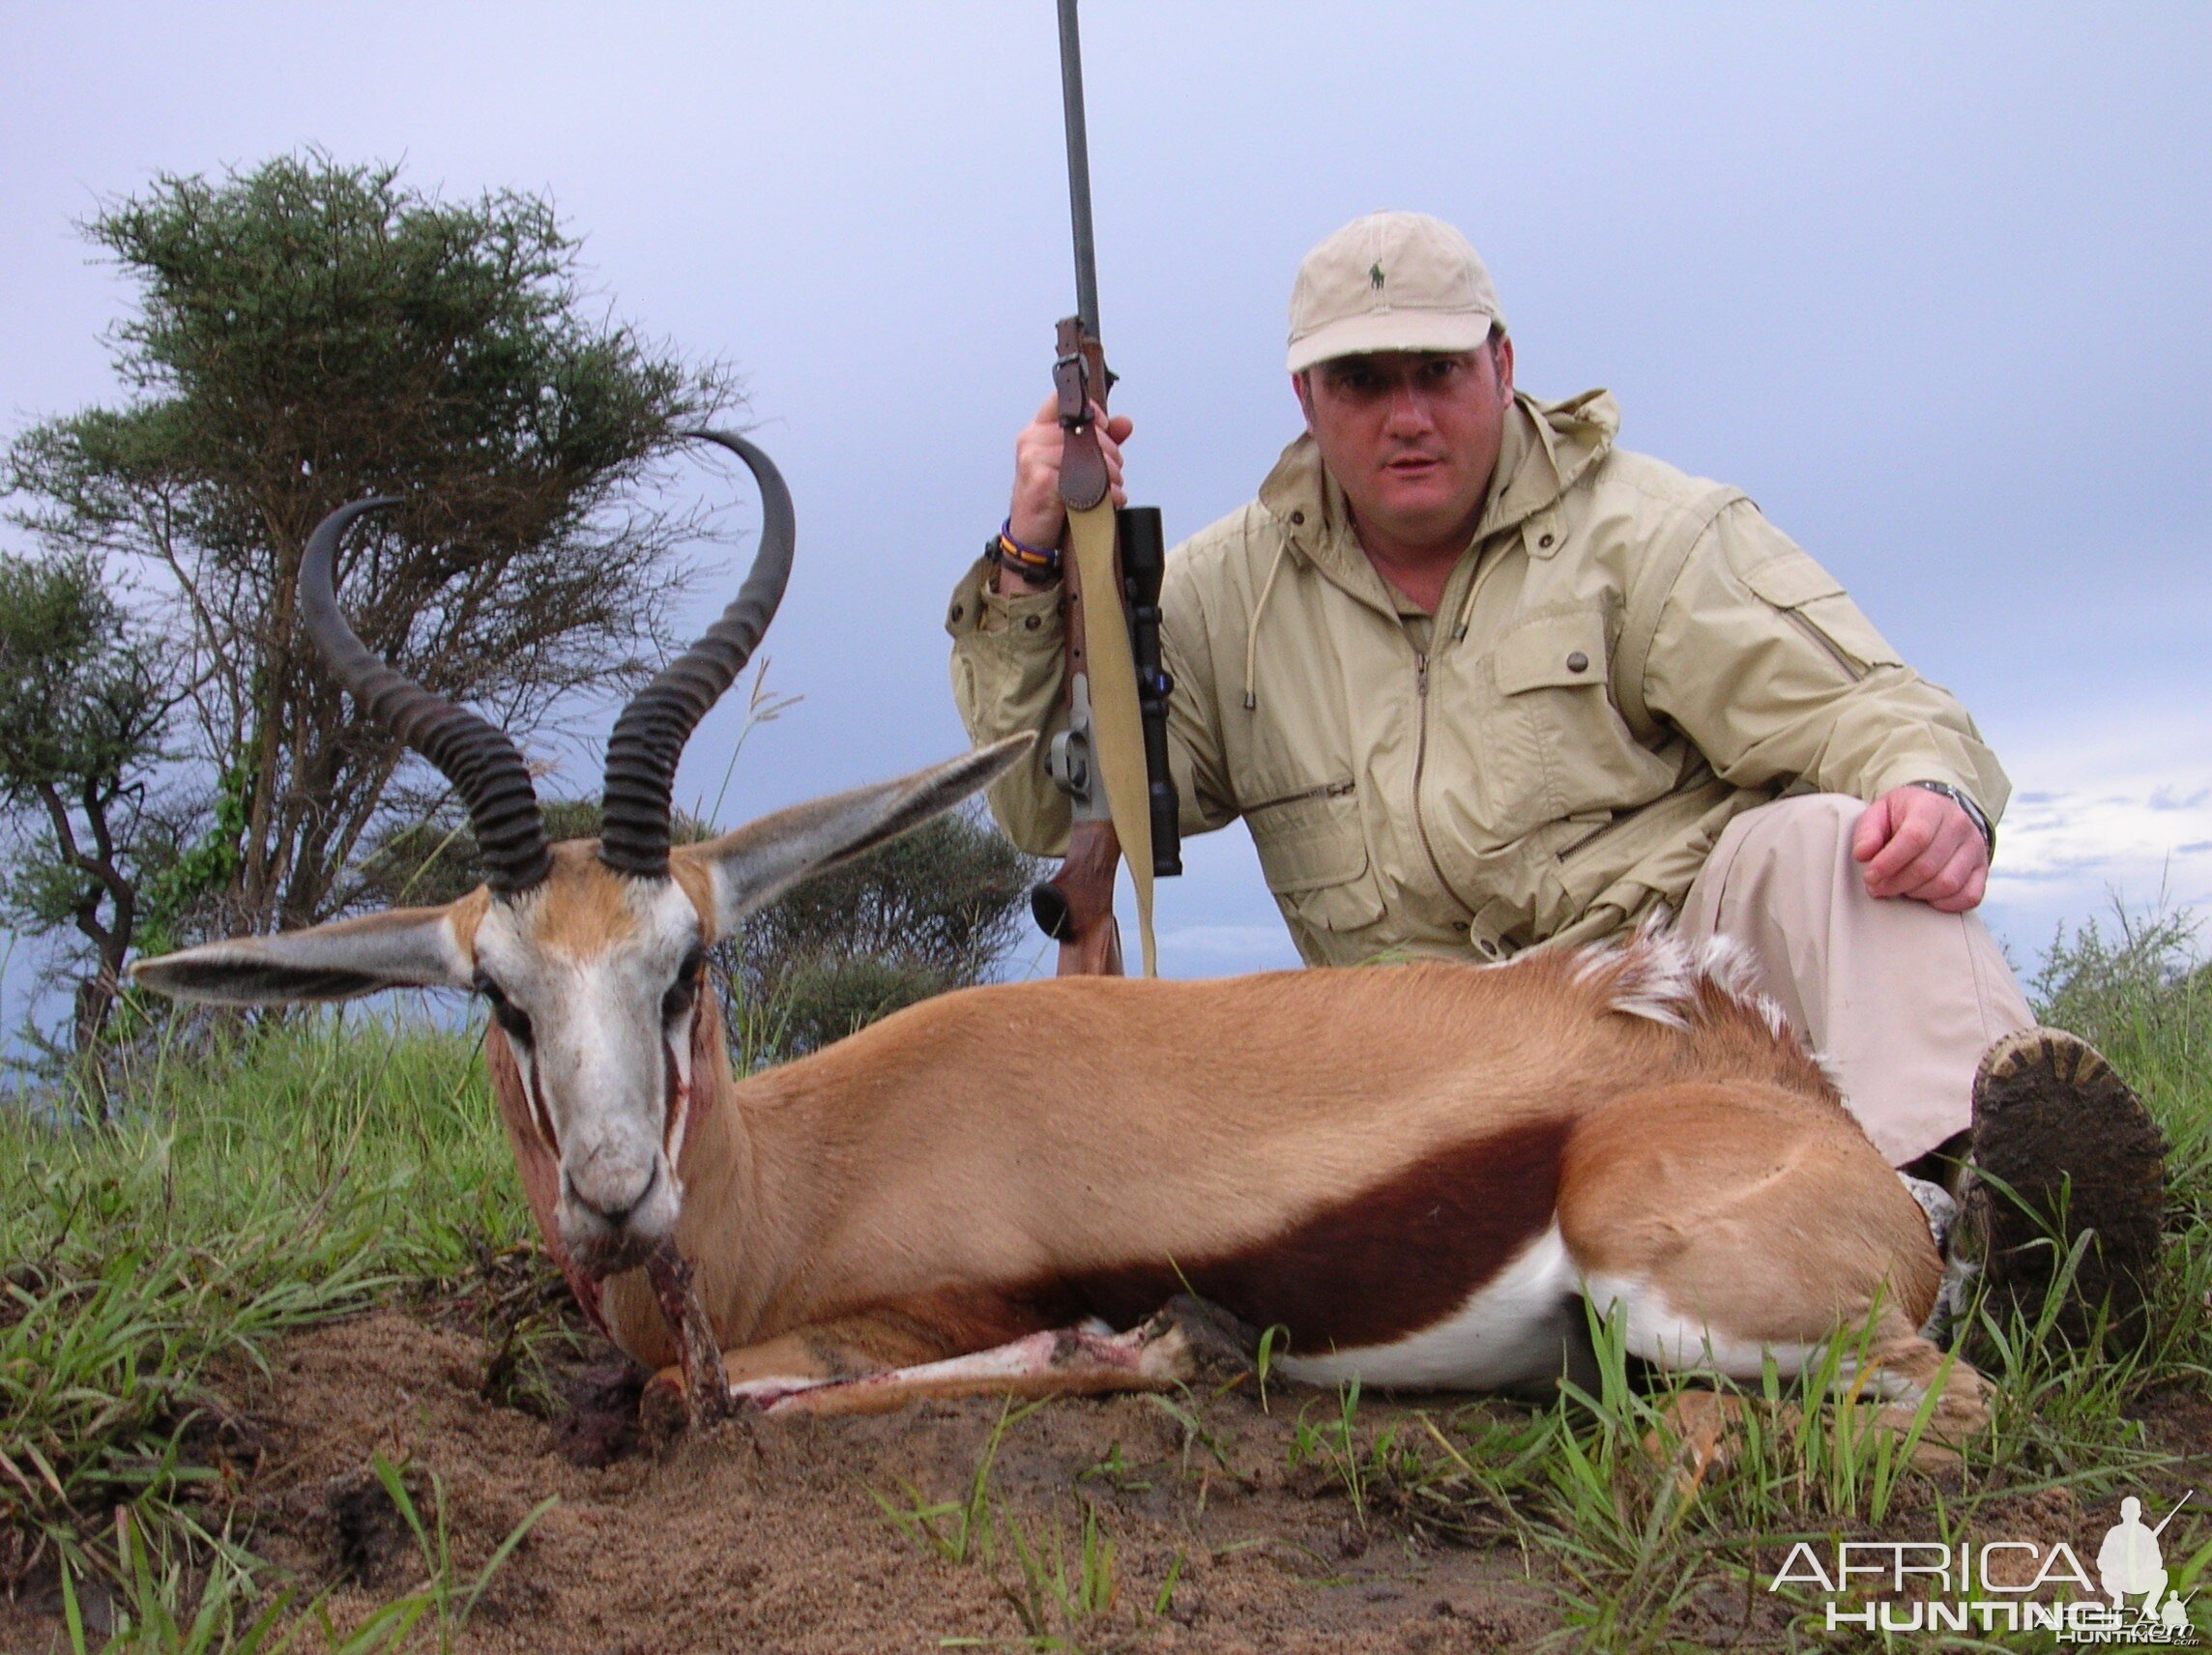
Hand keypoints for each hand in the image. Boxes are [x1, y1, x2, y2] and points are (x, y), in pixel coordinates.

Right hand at [1008, 393, 1132, 549]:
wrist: (1029, 537)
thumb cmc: (1050, 500)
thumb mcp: (1073, 466)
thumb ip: (1099, 441)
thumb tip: (1124, 423)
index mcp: (1037, 431)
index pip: (1062, 401)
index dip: (1090, 410)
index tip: (1104, 427)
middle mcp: (1031, 440)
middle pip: (1084, 429)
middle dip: (1109, 450)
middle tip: (1115, 470)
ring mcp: (1033, 459)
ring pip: (1086, 453)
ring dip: (1110, 473)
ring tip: (1114, 487)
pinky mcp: (1042, 480)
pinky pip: (1083, 478)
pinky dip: (1104, 491)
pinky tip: (1110, 499)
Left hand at [1851, 786, 1988, 912]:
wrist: (1939, 810)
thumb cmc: (1905, 815)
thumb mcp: (1880, 812)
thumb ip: (1868, 832)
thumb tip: (1862, 855)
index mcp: (1931, 807)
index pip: (1915, 838)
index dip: (1889, 862)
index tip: (1870, 877)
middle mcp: (1959, 825)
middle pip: (1928, 865)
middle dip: (1896, 883)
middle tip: (1877, 888)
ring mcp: (1975, 848)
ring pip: (1948, 883)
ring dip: (1917, 894)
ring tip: (1900, 888)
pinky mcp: (1983, 868)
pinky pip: (1970, 896)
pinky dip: (1945, 904)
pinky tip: (1926, 897)